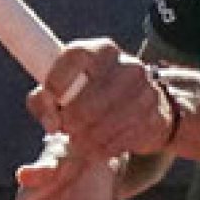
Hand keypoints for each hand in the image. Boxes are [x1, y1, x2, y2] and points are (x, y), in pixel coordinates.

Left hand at [27, 39, 176, 162]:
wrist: (146, 102)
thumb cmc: (93, 93)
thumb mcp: (66, 88)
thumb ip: (44, 100)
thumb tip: (51, 123)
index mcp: (101, 50)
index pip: (73, 58)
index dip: (56, 82)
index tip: (51, 99)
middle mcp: (126, 64)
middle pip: (84, 104)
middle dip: (69, 124)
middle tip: (66, 130)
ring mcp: (144, 89)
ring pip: (102, 127)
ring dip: (85, 141)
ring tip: (79, 143)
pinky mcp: (155, 114)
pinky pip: (120, 140)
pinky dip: (104, 149)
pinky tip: (98, 147)